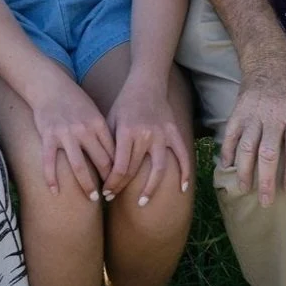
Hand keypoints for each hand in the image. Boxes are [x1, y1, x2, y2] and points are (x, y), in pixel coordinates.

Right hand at [32, 72, 115, 197]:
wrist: (50, 85)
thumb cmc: (74, 100)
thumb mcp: (93, 113)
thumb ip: (103, 132)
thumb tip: (117, 154)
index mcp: (98, 123)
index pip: (113, 152)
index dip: (119, 170)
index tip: (122, 183)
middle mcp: (84, 129)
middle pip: (100, 161)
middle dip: (108, 181)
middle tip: (111, 196)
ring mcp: (65, 134)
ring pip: (79, 166)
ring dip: (86, 185)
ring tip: (91, 199)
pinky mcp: (48, 136)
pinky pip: (50, 162)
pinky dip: (51, 179)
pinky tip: (54, 192)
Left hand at [103, 76, 192, 204]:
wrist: (146, 83)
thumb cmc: (124, 103)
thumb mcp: (109, 119)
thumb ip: (107, 145)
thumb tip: (100, 173)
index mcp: (127, 131)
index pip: (120, 167)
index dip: (112, 183)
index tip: (106, 192)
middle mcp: (146, 134)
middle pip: (136, 170)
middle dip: (122, 187)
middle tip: (114, 198)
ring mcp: (162, 134)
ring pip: (159, 169)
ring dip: (151, 188)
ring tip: (143, 203)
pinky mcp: (174, 132)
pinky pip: (182, 155)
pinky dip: (185, 172)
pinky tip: (183, 188)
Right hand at [221, 47, 285, 205]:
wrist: (269, 56)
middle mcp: (274, 115)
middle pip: (268, 153)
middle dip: (266, 180)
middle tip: (265, 202)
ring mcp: (254, 112)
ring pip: (247, 146)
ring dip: (244, 170)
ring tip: (244, 189)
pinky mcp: (238, 110)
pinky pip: (231, 134)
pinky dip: (227, 152)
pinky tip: (227, 168)